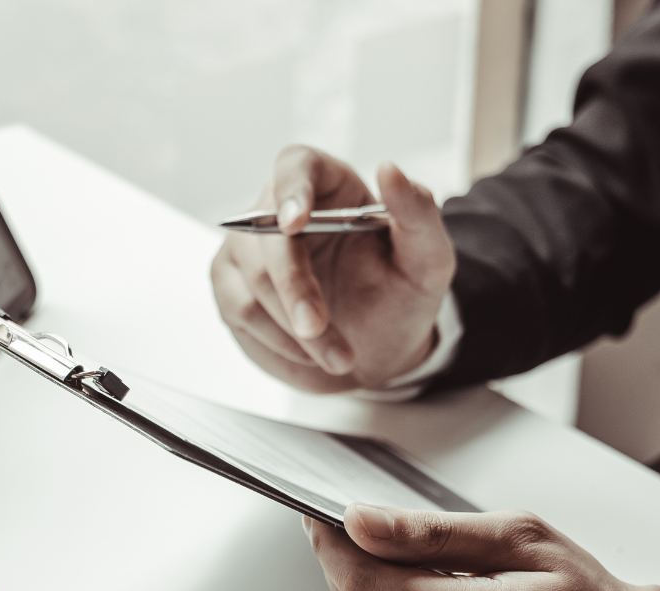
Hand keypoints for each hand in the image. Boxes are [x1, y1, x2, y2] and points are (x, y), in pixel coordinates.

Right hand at [211, 146, 454, 392]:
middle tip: (317, 327)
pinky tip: (309, 354)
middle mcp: (278, 209)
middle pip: (267, 234)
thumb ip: (419, 214)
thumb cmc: (399, 296)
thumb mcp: (428, 260)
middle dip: (294, 287)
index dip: (291, 190)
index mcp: (328, 186)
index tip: (294, 223)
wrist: (380, 348)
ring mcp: (248, 248)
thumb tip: (390, 170)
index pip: (296, 165)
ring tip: (338, 356)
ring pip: (253, 281)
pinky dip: (278, 341)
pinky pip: (239, 311)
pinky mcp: (232, 287)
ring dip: (294, 329)